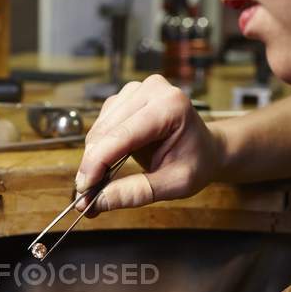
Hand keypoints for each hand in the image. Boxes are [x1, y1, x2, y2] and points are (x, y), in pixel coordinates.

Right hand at [75, 75, 222, 214]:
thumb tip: (98, 201)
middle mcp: (152, 90)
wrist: (206, 149)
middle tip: (87, 195)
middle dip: (92, 165)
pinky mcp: (125, 97)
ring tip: (99, 182)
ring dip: (93, 157)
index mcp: (170, 106)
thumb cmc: (196, 163)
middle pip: (106, 131)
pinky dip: (98, 148)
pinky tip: (107, 163)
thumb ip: (136, 192)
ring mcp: (137, 90)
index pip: (122, 135)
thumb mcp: (174, 185)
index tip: (84, 189)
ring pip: (98, 128)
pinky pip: (101, 124)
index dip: (97, 163)